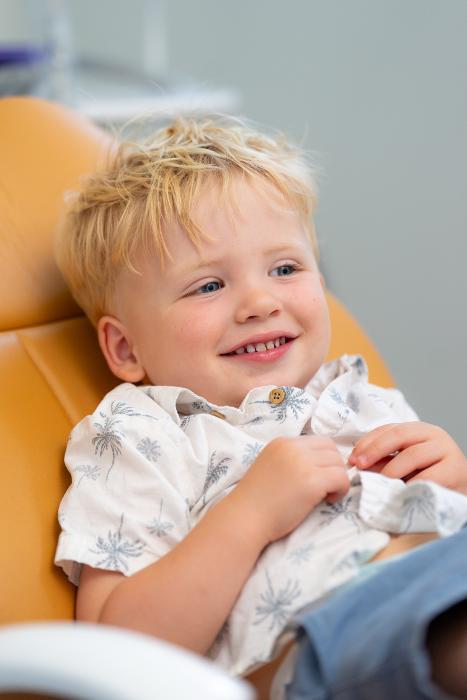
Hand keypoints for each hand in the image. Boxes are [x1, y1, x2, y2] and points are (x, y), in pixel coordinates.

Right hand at [233, 435, 349, 544]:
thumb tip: (319, 465)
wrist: (244, 518)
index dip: (324, 460)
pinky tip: (328, 500)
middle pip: (331, 449)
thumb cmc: (256, 501)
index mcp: (282, 442)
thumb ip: (291, 461)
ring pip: (338, 463)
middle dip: (333, 468)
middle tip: (325, 487)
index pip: (318, 441)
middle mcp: (292, 447)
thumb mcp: (271, 468)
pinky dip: (341, 490)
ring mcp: (302, 463)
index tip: (319, 477)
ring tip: (325, 496)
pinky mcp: (312, 480)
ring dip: (337, 479)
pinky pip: (341, 478)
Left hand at [349, 422, 466, 493]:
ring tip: (379, 483)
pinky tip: (400, 493)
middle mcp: (433, 434)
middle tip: (359, 467)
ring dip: (391, 470)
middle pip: (399, 435)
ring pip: (412, 454)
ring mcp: (446, 450)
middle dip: (375, 450)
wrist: (462, 490)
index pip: (388, 429)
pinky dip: (411, 485)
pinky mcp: (455, 470)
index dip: (368, 442)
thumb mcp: (404, 465)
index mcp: (418, 430)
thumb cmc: (429, 477)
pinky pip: (428, 476)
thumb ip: (383, 461)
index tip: (352, 458)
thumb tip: (357, 464)